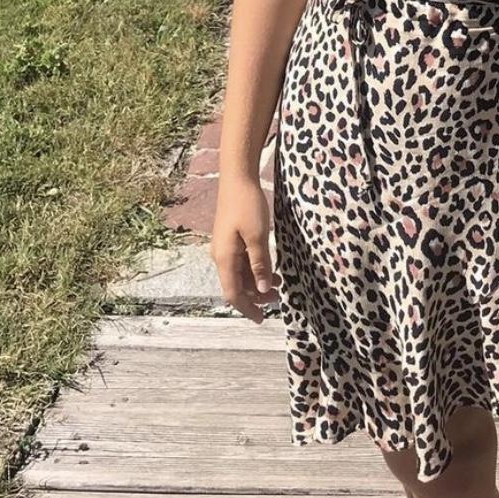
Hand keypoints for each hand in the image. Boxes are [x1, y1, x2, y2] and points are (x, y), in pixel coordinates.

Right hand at [210, 173, 280, 323]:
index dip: (247, 308)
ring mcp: (224, 247)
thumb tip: (262, 289)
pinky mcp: (230, 238)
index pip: (233, 293)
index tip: (261, 319)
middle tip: (277, 298)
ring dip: (256, 282)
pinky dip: (253, 269)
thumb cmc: (247, 205)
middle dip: (255, 296)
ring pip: (239, 274)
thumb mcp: (257, 236)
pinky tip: (268, 267)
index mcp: (224, 258)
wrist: (237, 178)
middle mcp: (220, 255)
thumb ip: (259, 264)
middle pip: (236, 286)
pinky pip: (240, 261)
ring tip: (278, 283)